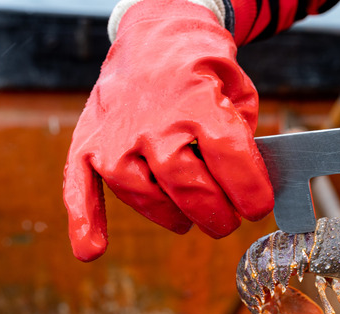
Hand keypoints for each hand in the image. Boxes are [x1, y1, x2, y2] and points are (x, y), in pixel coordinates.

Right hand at [63, 0, 272, 261]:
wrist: (154, 38)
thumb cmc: (203, 72)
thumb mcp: (239, 92)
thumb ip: (245, 138)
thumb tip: (251, 188)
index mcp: (197, 101)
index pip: (228, 155)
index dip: (249, 189)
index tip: (259, 207)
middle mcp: (152, 121)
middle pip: (186, 184)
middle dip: (215, 213)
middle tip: (229, 221)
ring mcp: (116, 134)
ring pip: (142, 192)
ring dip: (171, 215)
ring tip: (189, 221)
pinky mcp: (89, 142)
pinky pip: (80, 185)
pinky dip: (84, 219)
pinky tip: (91, 249)